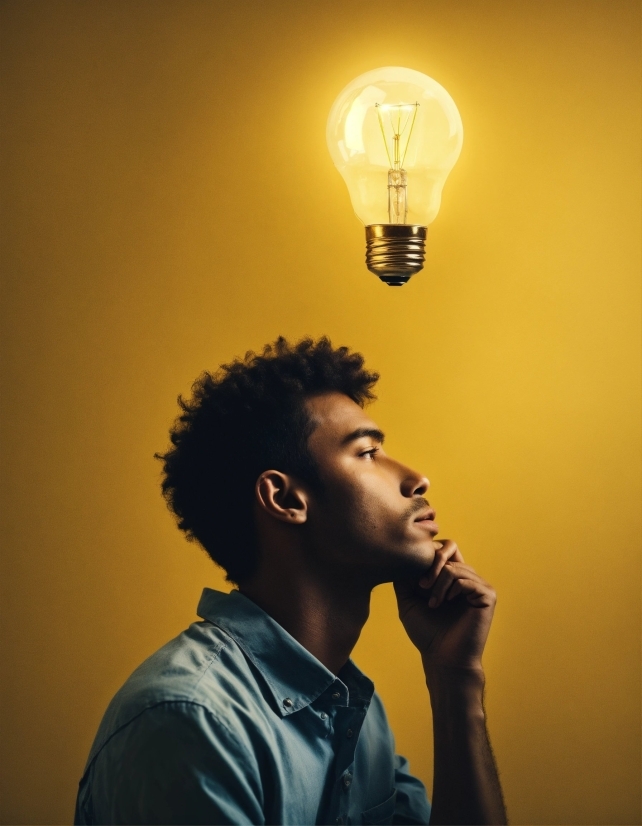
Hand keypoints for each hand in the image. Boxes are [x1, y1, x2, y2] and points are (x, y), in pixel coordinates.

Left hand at [394, 540, 495, 674]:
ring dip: (438, 584)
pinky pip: (466, 579)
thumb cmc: (426, 633)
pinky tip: (445, 603)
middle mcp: (467, 577)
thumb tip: (402, 555)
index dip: (427, 555)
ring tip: (433, 604)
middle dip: (431, 565)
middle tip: (422, 587)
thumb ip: (405, 577)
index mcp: (451, 577)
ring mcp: (479, 585)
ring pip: (455, 567)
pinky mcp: (487, 595)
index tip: (415, 578)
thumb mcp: (408, 600)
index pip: (443, 547)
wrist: (442, 657)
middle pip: (450, 549)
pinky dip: (452, 589)